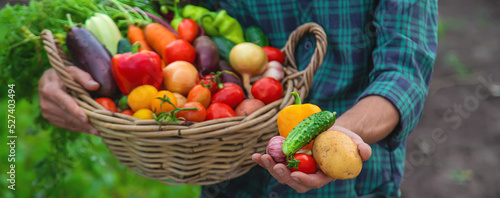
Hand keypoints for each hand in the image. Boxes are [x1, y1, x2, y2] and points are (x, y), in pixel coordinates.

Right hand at [38, 66, 99, 135]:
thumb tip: (95, 86)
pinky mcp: (50, 118)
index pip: (65, 102)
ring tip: (98, 131)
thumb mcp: (74, 71)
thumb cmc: (65, 74)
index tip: (86, 119)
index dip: (76, 111)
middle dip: (84, 123)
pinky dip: (78, 127)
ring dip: (83, 128)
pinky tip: (89, 129)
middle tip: (99, 129)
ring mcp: (46, 112)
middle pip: (68, 115)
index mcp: (50, 89)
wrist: (50, 80)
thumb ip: (84, 78)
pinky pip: (66, 125)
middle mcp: (46, 102)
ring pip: (67, 122)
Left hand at [252, 126, 370, 192]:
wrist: (332, 131)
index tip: (295, 174)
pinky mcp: (286, 158)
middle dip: (283, 176)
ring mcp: (296, 167)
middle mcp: (308, 174)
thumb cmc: (344, 138)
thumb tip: (365, 152)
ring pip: (281, 172)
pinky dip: (263, 160)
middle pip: (293, 181)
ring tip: (262, 158)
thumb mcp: (355, 141)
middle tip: (276, 166)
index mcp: (323, 175)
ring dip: (270, 168)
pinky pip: (274, 161)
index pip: (313, 183)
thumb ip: (361, 148)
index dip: (304, 181)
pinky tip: (254, 156)